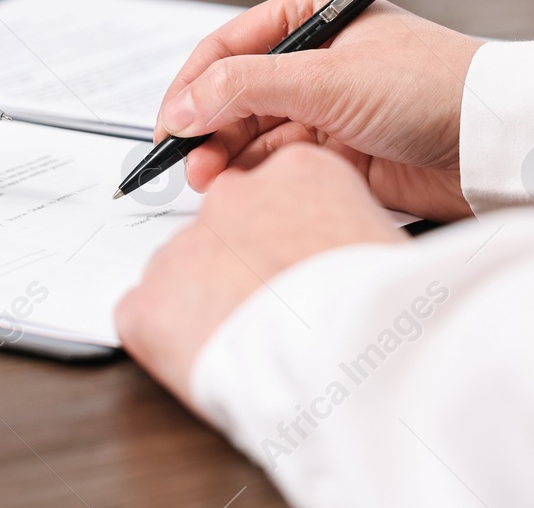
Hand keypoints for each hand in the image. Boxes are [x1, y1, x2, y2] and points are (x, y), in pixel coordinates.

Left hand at [116, 144, 405, 408]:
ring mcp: (184, 245)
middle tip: (275, 313)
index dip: (288, 239)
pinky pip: (145, 316)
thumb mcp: (388, 245)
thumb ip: (350, 229)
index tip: (296, 268)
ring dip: (207, 304)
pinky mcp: (148, 300)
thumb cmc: (382, 312)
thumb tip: (344, 252)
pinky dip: (167, 340)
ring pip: (183, 273)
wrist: (342, 359)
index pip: (278, 191)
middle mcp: (235, 196)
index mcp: (301, 173)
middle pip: (228, 231)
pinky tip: (207, 360)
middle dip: (243, 270)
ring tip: (248, 346)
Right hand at [159, 0, 482, 221]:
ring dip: (228, 156)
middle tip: (187, 165)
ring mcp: (328, 106)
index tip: (169, 126)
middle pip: (235, 93)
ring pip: (254, 132)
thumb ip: (247, 88)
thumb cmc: (438, 87)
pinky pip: (282, 162)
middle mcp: (317, 59)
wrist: (504, 143)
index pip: (228, 47)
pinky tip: (245, 189)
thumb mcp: (329, 79)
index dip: (191, 87)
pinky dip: (259, 176)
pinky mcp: (342, 152)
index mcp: (314, 16)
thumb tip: (185, 105)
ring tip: (212, 183)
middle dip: (208, 128)